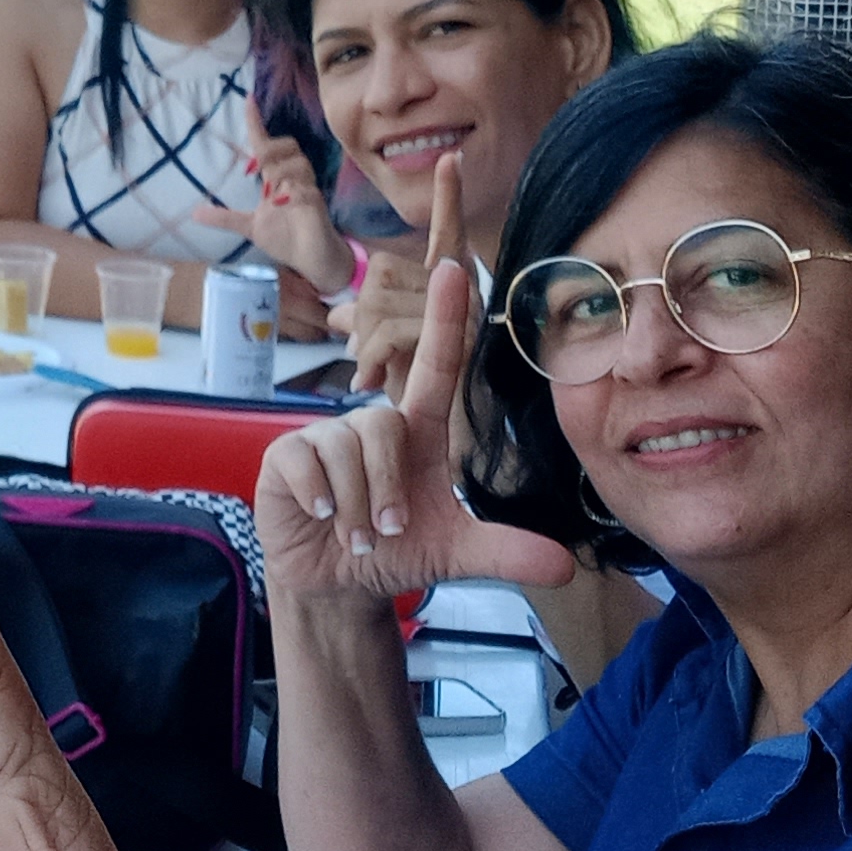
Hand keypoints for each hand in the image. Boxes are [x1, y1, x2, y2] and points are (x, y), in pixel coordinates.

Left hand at [226, 111, 348, 298]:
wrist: (312, 261)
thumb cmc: (285, 239)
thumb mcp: (249, 227)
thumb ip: (225, 218)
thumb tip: (195, 213)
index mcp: (276, 180)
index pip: (266, 144)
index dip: (257, 123)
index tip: (248, 100)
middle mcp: (293, 180)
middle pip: (289, 146)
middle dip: (270, 149)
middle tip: (253, 167)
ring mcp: (308, 191)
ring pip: (300, 164)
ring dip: (281, 170)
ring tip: (268, 191)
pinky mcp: (318, 207)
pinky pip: (309, 191)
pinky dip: (294, 193)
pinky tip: (281, 202)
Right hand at [257, 171, 574, 614]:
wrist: (336, 583)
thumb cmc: (395, 551)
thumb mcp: (453, 552)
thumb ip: (505, 552)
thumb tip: (566, 567)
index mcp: (417, 432)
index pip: (435, 365)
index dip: (443, 317)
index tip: (454, 267)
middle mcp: (371, 424)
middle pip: (384, 427)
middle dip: (387, 491)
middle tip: (387, 531)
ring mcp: (325, 435)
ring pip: (346, 450)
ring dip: (355, 507)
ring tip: (355, 536)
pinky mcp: (285, 455)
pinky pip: (307, 463)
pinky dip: (319, 499)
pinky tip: (318, 516)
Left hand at [337, 148, 471, 399]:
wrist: (433, 470)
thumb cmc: (411, 414)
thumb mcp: (385, 362)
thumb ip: (367, 329)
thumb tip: (338, 308)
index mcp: (451, 297)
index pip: (448, 237)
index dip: (448, 197)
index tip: (451, 157)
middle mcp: (466, 298)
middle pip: (379, 276)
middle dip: (359, 321)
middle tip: (366, 362)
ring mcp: (465, 318)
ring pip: (376, 302)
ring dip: (361, 344)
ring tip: (374, 379)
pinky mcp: (456, 340)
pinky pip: (387, 330)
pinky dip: (367, 359)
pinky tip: (370, 384)